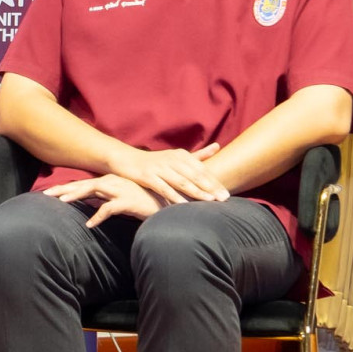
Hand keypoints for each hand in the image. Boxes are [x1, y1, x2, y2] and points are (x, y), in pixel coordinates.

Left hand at [45, 174, 165, 227]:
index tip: (48, 192)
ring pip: (93, 190)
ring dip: (77, 195)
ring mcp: (120, 190)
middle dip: (64, 189)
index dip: (65, 188)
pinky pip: (109, 208)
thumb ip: (104, 199)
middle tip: (46, 194)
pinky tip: (89, 225)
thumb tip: (88, 204)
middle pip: (83, 185)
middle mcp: (112, 182)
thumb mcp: (119, 199)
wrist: (168, 203)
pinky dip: (98, 216)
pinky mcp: (129, 201)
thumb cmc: (143, 201)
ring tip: (61, 202)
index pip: (82, 184)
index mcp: (109, 181)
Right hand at [106, 144, 226, 204]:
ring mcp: (159, 167)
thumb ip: (198, 155)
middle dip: (210, 187)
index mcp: (181, 155)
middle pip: (194, 175)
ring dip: (196, 191)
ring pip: (181, 181)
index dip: (215, 182)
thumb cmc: (155, 161)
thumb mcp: (176, 156)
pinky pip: (162, 187)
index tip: (226, 194)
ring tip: (209, 201)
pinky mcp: (147, 175)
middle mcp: (171, 159)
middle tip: (224, 199)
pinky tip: (182, 204)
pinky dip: (173, 196)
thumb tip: (218, 147)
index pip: (201, 169)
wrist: (126, 159)